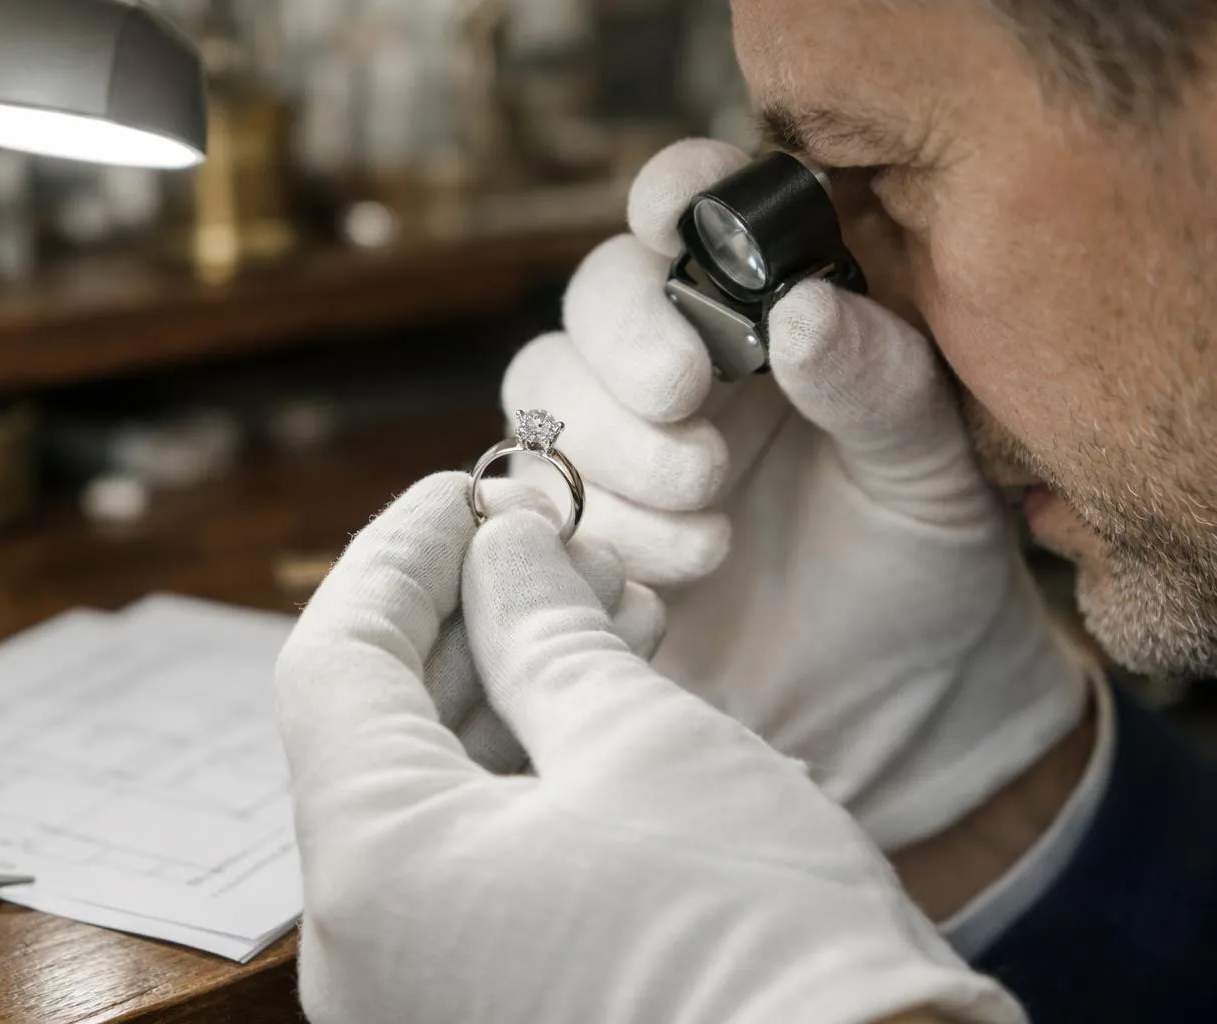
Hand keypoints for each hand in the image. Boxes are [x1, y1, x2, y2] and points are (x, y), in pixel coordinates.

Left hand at [275, 474, 1023, 1023]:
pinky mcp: (480, 1005)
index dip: (397, 556)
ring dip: (501, 685)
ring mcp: (419, 991)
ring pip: (428, 791)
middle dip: (459, 615)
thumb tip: (502, 548)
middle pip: (375, 729)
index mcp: (376, 876)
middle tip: (545, 537)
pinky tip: (600, 698)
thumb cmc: (766, 942)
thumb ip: (545, 630)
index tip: (461, 486)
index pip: (335, 664)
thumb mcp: (646, 744)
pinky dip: (521, 770)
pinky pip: (469, 858)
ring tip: (598, 602)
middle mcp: (366, 952)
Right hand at [501, 139, 1091, 852]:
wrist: (890, 722)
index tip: (671, 221)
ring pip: (543, 394)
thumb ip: (881, 383)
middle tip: (691, 417)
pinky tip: (664, 586)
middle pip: (596, 299)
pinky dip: (574, 534)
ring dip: (611, 456)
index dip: (673, 196)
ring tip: (708, 534)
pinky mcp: (573, 538)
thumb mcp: (935, 476)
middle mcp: (684, 366)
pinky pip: (520, 503)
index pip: (701, 216)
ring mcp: (618, 452)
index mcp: (772, 317)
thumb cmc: (925, 577)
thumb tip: (801, 307)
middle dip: (627, 352)